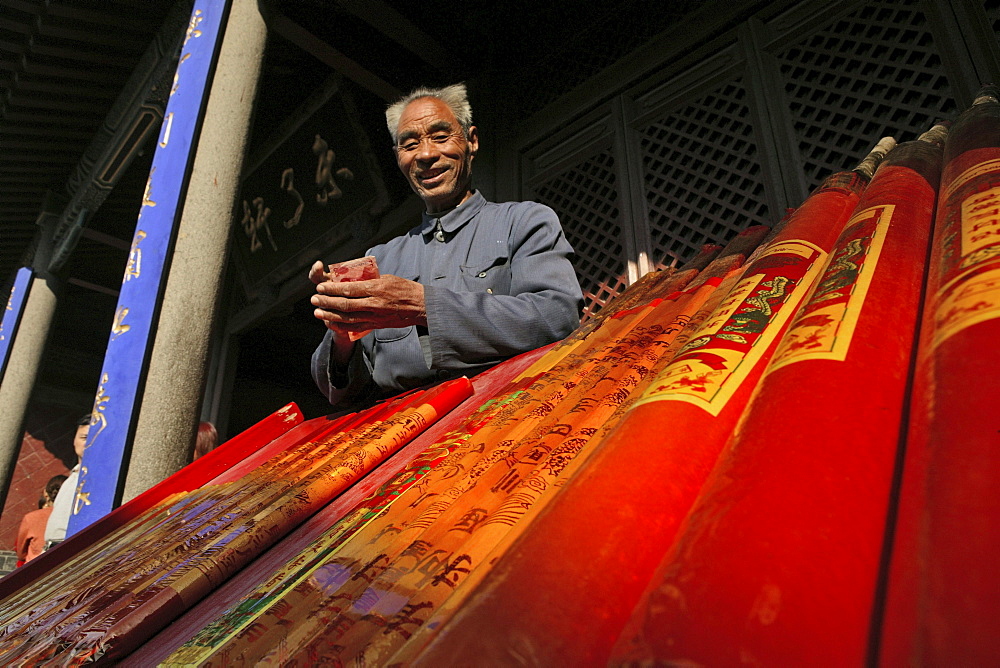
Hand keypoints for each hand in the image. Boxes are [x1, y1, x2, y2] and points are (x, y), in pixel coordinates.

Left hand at [311, 272, 426, 332]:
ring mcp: (375, 316)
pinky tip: (331, 323)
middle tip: (314, 299)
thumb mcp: (387, 278)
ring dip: (330, 315)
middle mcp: (374, 304)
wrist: (420, 306)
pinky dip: (341, 325)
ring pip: (347, 318)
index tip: (321, 287)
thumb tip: (351, 279)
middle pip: (345, 304)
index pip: (349, 289)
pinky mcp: (376, 325)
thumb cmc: (405, 289)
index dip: (332, 289)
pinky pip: (355, 327)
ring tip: (317, 312)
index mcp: (376, 288)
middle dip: (326, 302)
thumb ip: (369, 281)